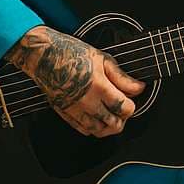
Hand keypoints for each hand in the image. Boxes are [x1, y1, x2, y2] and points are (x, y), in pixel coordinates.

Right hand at [6, 26, 144, 137]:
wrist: (44, 55)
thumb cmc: (72, 53)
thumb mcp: (102, 59)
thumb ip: (122, 77)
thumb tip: (138, 88)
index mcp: (99, 87)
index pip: (125, 109)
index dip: (131, 106)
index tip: (130, 99)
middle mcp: (87, 103)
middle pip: (114, 125)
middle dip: (122, 118)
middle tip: (121, 107)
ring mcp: (75, 110)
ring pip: (99, 131)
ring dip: (108, 126)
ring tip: (111, 114)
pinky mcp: (65, 113)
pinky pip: (83, 130)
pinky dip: (93, 127)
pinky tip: (96, 116)